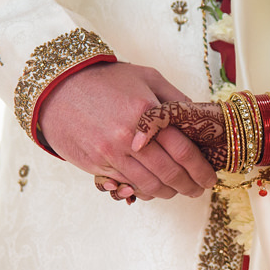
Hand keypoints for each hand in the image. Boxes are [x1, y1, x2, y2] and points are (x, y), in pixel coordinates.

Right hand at [38, 62, 217, 198]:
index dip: (201, 168)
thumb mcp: (146, 77)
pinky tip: (154, 187)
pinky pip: (127, 186)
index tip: (211, 176)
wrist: (58, 88)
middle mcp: (129, 138)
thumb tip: (200, 117)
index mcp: (146, 114)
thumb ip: (175, 98)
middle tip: (200, 189)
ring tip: (179, 190)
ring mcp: (110, 154)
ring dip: (169, 192)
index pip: (184, 151)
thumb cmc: (106, 80)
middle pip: (169, 174)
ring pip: (148, 185)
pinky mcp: (96, 165)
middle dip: (190, 186)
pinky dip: (144, 190)